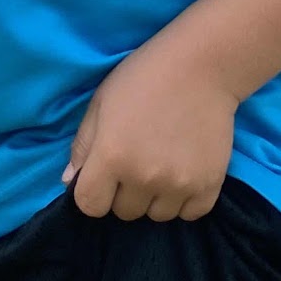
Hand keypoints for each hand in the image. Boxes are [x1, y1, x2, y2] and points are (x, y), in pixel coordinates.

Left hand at [63, 41, 237, 221]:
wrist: (203, 64)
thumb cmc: (145, 76)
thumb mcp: (101, 102)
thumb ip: (83, 145)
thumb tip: (71, 181)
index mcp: (111, 156)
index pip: (89, 205)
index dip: (93, 192)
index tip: (104, 175)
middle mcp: (143, 177)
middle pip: (124, 212)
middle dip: (125, 192)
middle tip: (138, 160)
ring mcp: (179, 184)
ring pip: (157, 215)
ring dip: (156, 197)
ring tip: (164, 165)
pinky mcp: (209, 184)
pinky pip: (191, 214)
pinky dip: (186, 201)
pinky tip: (185, 174)